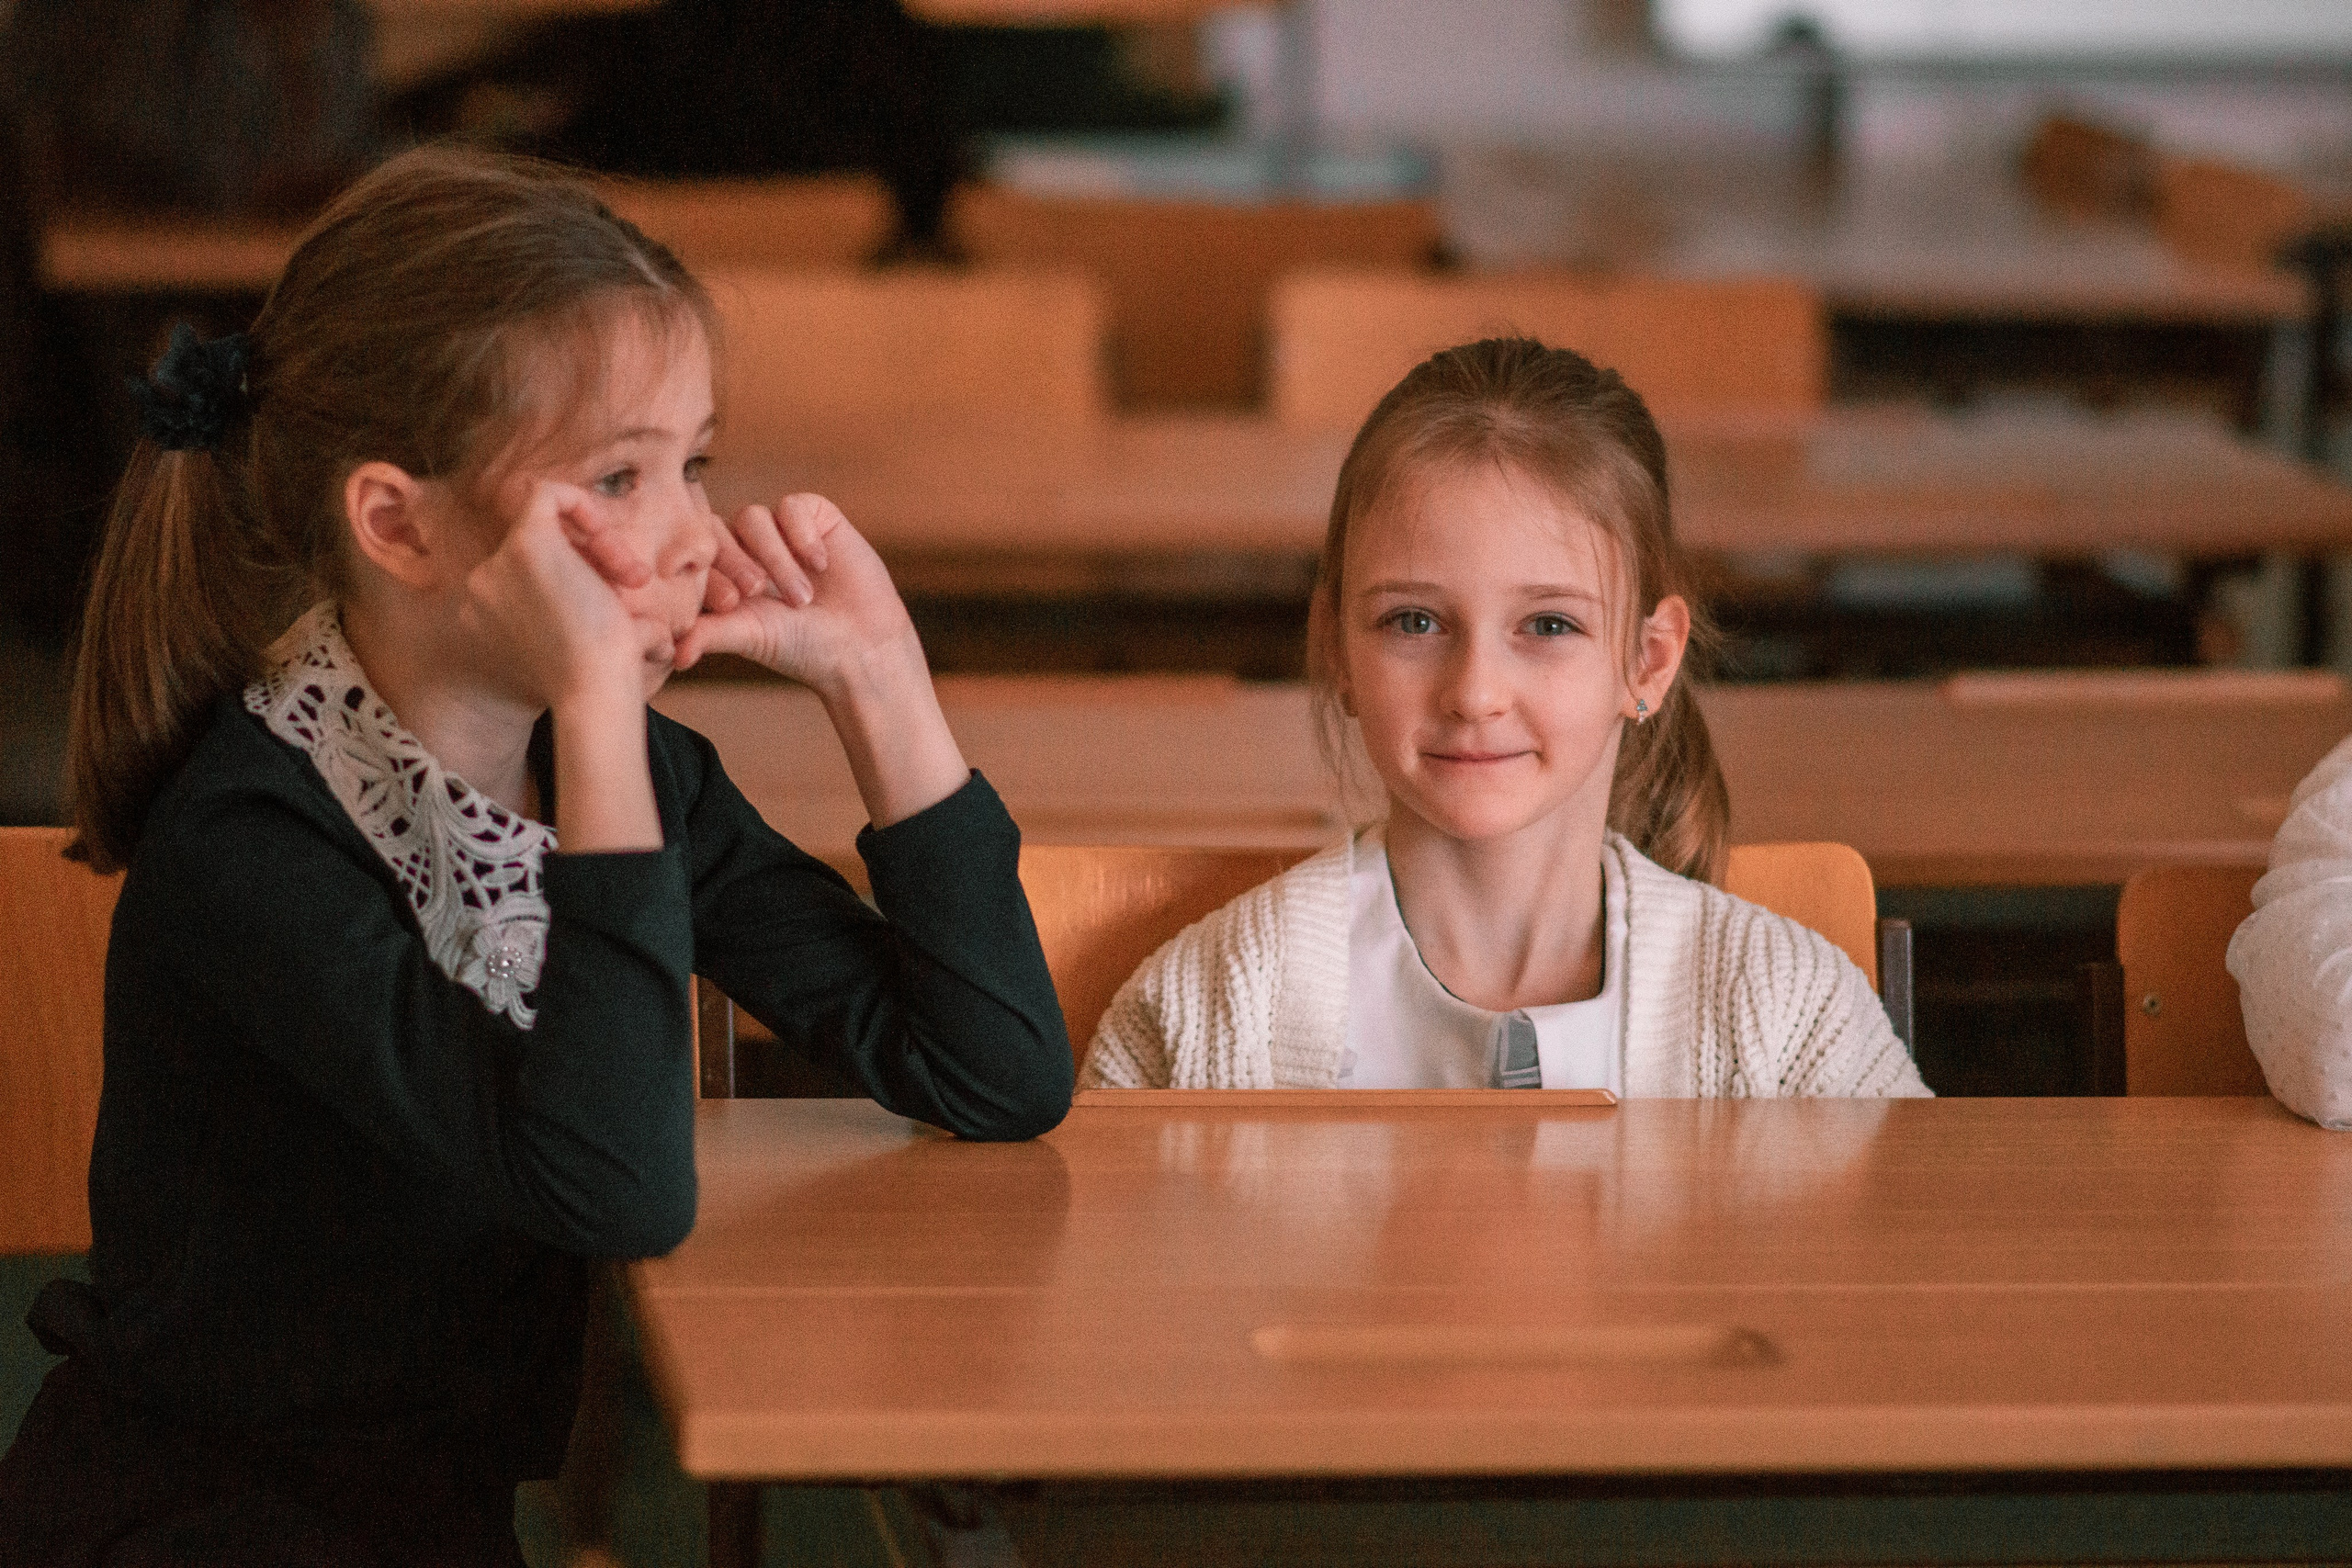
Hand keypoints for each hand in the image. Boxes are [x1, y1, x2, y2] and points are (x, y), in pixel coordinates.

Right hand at [460, 479, 671, 711]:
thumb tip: (656, 636)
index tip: (617, 603)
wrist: (596, 690)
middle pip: (545, 546)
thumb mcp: (594, 647)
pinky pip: (549, 494)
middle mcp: (484, 587)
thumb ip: (599, 625)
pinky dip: (588, 509)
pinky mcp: (525, 543)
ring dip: (602, 546)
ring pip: (552, 524)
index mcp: (492, 613)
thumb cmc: (604, 680)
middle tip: (633, 589)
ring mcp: (499, 564)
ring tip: (635, 582)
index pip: (537, 569)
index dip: (581, 573)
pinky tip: (616, 552)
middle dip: (593, 559)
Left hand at [677, 494, 970, 827]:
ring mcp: (779, 532)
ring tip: (802, 597)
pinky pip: (791, 507)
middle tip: (757, 592)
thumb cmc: (803, 647)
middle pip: (719, 530)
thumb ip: (708, 633)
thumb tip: (672, 652)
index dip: (708, 573)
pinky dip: (802, 536)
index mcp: (722, 577)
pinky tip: (820, 564)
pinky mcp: (813, 517)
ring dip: (776, 558)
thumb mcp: (749, 637)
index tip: (731, 603)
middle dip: (736, 562)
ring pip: (754, 518)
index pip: (697, 556)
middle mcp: (745, 550)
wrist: (863, 644)